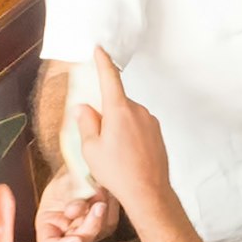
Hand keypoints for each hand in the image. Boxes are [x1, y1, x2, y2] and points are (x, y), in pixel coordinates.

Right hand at [56, 51, 177, 241]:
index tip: (99, 49)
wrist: (148, 192)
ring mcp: (150, 122)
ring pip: (127, 116)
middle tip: (97, 139)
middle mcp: (138, 111)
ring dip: (117, 127)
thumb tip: (84, 108)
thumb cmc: (118, 172)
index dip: (102, 62)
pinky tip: (126, 155)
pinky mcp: (157, 133)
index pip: (109, 79)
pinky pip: (138, 127)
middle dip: (105, 114)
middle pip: (116, 102)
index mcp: (119, 111)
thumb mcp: (91, 149)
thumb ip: (86, 123)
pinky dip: (129, 135)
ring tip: (114, 154)